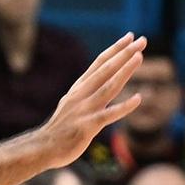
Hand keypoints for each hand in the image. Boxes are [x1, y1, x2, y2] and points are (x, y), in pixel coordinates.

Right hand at [40, 32, 150, 157]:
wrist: (42, 147)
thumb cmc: (60, 127)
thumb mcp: (70, 103)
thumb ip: (85, 91)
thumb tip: (97, 80)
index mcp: (79, 88)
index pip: (99, 63)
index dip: (115, 49)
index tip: (129, 36)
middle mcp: (82, 94)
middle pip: (106, 69)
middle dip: (124, 53)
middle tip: (142, 40)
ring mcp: (84, 109)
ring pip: (108, 86)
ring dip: (125, 71)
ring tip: (139, 57)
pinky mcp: (87, 126)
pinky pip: (109, 114)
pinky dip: (124, 106)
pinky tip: (139, 98)